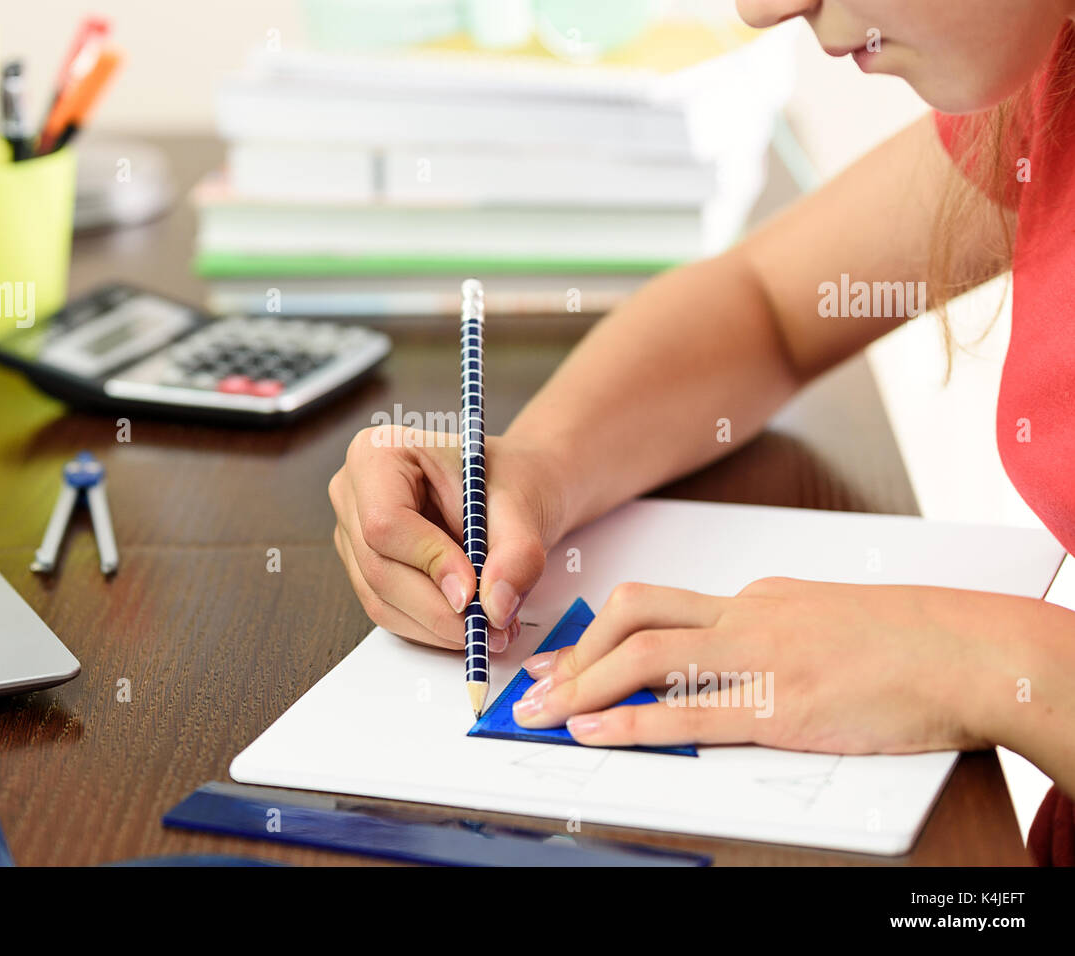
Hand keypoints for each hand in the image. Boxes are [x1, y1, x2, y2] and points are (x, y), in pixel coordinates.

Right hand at [329, 426, 566, 650]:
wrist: (510, 490)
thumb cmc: (509, 479)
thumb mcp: (523, 505)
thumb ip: (516, 555)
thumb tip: (496, 607)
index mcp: (379, 452)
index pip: (385, 521)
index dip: (429, 562)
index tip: (473, 591)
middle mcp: (353, 492)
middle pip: (379, 568)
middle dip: (438, 608)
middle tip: (491, 626)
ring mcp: (352, 534)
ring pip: (381, 600)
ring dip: (438, 625)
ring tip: (491, 626)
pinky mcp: (364, 568)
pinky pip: (388, 611)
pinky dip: (431, 627)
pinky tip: (468, 621)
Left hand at [512, 577, 1051, 753]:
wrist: (969, 651)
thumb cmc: (905, 642)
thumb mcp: (825, 620)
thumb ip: (771, 631)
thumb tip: (727, 654)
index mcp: (755, 598)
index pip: (653, 606)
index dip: (595, 636)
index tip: (561, 661)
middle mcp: (746, 617)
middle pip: (633, 617)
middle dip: (574, 655)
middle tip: (534, 689)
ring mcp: (761, 658)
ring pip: (647, 657)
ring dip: (584, 686)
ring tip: (543, 715)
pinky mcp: (782, 706)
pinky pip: (689, 713)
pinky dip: (632, 724)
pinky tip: (596, 733)